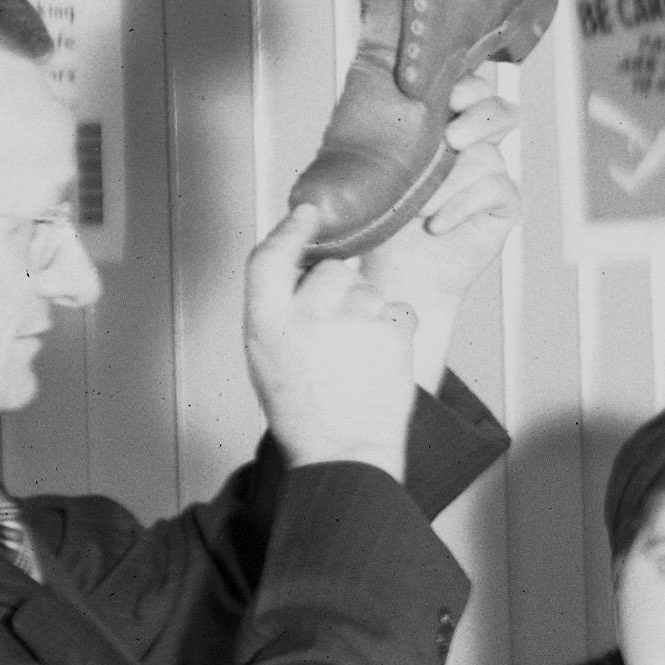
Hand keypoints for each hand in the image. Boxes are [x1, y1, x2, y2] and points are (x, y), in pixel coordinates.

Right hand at [237, 203, 422, 480]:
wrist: (342, 451)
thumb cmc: (303, 409)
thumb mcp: (266, 355)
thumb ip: (279, 309)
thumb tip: (302, 269)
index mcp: (265, 320)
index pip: (268, 256)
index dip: (290, 230)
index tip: (307, 213)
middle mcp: (306, 314)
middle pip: (331, 270)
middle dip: (340, 289)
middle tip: (339, 331)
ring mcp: (352, 320)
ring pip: (369, 288)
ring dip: (369, 310)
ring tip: (359, 354)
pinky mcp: (391, 331)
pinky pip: (399, 309)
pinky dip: (396, 327)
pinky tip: (381, 357)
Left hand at [366, 59, 530, 373]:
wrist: (395, 271)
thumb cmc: (376, 217)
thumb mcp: (365, 166)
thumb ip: (372, 128)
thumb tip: (360, 83)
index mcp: (442, 124)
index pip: (470, 88)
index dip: (468, 85)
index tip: (450, 96)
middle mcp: (472, 144)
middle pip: (500, 111)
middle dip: (480, 116)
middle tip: (452, 138)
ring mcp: (490, 174)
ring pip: (488, 156)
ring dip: (451, 180)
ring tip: (421, 204)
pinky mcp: (502, 205)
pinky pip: (495, 190)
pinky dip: (461, 207)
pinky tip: (436, 225)